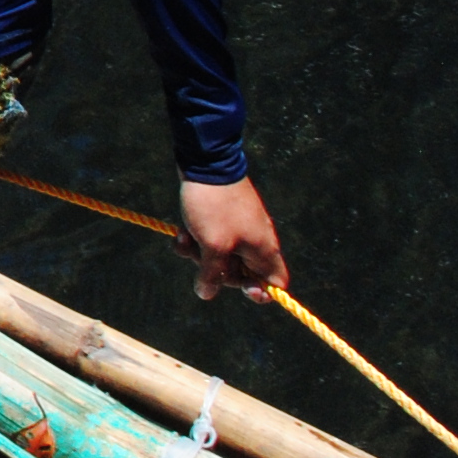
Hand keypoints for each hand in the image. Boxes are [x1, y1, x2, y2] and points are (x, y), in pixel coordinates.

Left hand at [177, 176, 289, 301]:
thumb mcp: (212, 246)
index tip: (243, 288)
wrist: (207, 163)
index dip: (262, 291)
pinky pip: (209, 239)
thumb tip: (206, 294)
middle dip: (215, 269)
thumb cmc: (215, 207)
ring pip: (219, 256)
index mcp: (264, 251)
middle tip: (201, 256)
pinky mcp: (221, 219)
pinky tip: (181, 231)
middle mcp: (256, 241)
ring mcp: (238, 229)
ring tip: (185, 237)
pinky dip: (194, 238)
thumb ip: (212, 274)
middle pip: (239, 274)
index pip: (276, 282)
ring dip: (197, 252)